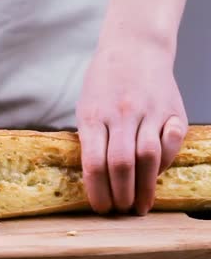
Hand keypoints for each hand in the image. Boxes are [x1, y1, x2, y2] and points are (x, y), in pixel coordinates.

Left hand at [76, 41, 187, 215]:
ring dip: (145, 187)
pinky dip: (164, 163)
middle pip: (122, 164)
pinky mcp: (172, 111)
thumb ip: (90, 138)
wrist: (134, 47)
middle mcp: (121, 115)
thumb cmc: (103, 82)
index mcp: (93, 117)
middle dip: (121, 194)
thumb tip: (94, 177)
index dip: (98, 191)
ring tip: (140, 205)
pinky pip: (170, 143)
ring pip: (148, 157)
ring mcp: (149, 112)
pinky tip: (156, 174)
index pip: (94, 163)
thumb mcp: (85, 107)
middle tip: (121, 210)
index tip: (100, 208)